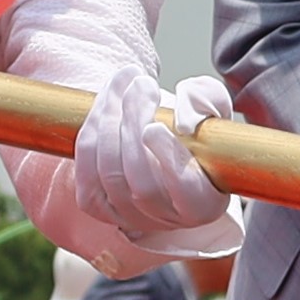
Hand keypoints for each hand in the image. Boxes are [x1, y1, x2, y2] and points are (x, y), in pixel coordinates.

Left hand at [70, 67, 235, 252]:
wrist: (160, 141)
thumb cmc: (193, 128)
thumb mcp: (212, 109)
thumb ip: (207, 103)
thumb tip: (183, 121)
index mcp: (204, 204)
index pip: (187, 192)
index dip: (168, 160)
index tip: (155, 127)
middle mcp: (165, 218)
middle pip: (142, 181)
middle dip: (134, 126)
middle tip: (141, 85)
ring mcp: (128, 216)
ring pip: (111, 174)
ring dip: (111, 119)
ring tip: (125, 81)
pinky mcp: (97, 205)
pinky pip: (86, 169)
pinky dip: (92, 129)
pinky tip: (106, 100)